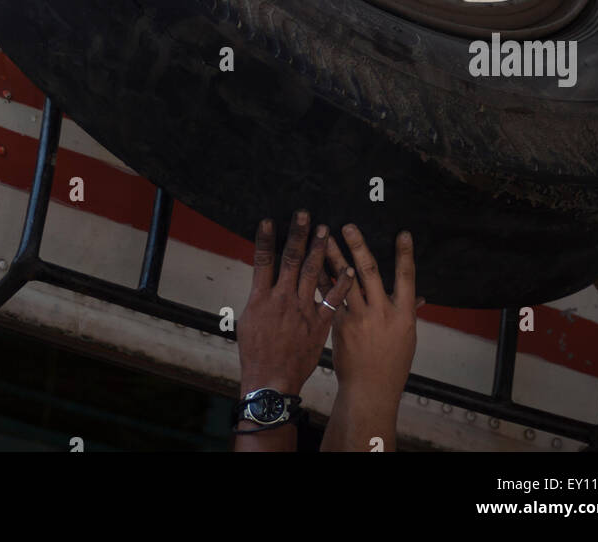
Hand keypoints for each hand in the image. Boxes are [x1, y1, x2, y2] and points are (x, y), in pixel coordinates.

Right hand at [236, 211, 354, 396]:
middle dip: (298, 235)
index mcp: (261, 297)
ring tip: (325, 230)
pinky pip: (332, 299)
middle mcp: (282, 299)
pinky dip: (341, 283)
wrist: (271, 382)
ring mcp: (302, 310)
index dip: (265, 239)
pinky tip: (349, 268)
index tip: (269, 220)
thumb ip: (257, 297)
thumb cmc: (255, 353)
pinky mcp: (318, 323)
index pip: (262, 260)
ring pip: (313, 273)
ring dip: (319, 250)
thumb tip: (261, 278)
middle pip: (290, 260)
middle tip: (305, 214)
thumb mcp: (248, 321)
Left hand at [319, 226, 421, 450]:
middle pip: (370, 273)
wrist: (370, 390)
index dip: (405, 255)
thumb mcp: (406, 338)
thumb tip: (418, 296)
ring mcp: (360, 319)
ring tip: (323, 236)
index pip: (407, 278)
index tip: (403, 234)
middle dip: (358, 247)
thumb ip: (408, 313)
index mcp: (403, 315)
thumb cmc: (391, 364)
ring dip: (333, 257)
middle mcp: (382, 313)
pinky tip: (313, 264)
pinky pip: (330, 298)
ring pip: (345, 281)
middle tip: (348, 226)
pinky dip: (323, 280)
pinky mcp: (341, 326)